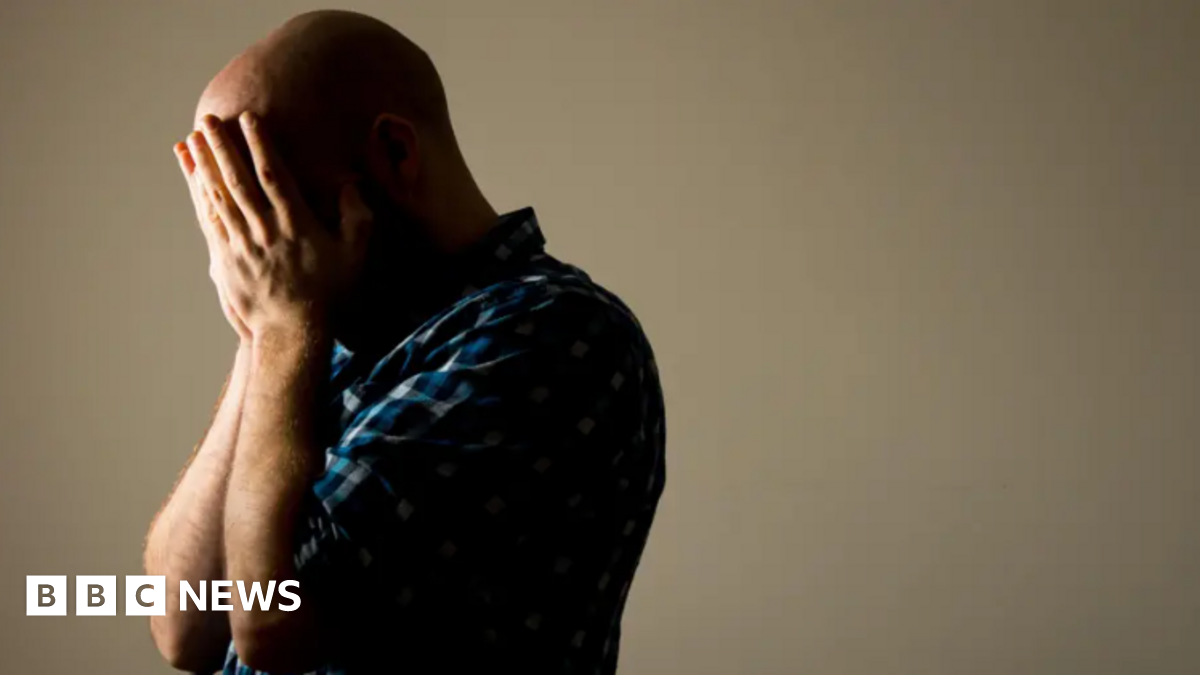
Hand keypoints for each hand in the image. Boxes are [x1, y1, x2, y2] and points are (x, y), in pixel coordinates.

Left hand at [185, 111, 372, 341]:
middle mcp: (264, 230)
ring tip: (193, 138)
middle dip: (222, 146)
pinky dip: (198, 195)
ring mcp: (241, 245)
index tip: (249, 119)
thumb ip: (357, 218)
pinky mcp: (225, 260)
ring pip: (218, 196)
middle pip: (238, 180)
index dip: (261, 144)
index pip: (274, 176)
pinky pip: (209, 220)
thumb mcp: (355, 255)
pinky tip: (192, 178)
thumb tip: (351, 185)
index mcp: (296, 225)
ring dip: (204, 165)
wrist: (293, 333)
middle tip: (208, 118)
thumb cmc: (330, 294)